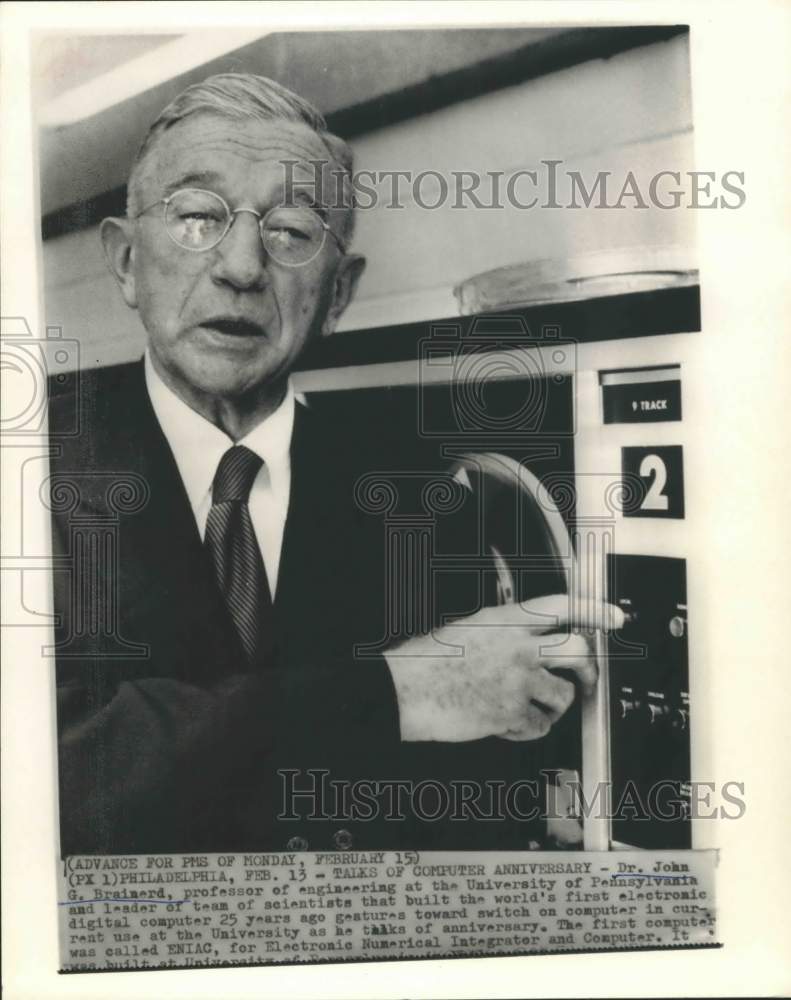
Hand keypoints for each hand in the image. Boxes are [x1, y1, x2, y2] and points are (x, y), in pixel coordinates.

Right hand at [385, 594, 623, 742]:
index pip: (563, 606)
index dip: (595, 610)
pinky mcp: (510, 713)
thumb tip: (536, 639)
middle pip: (578, 651)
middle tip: (585, 678)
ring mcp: (516, 680)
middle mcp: (517, 646)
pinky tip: (509, 723)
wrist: (405, 690)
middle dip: (589, 668)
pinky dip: (528, 729)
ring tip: (532, 706)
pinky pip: (540, 726)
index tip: (615, 617)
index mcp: (506, 620)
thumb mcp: (471, 628)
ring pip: (564, 694)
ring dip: (554, 705)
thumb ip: (507, 630)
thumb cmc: (430, 662)